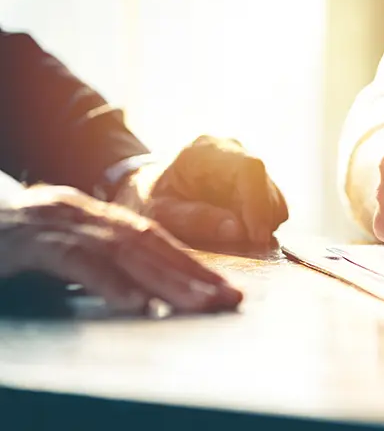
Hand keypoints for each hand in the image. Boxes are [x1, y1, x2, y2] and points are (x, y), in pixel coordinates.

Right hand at [0, 186, 241, 313]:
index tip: (226, 289)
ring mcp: (59, 223)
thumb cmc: (14, 240)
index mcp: (96, 214)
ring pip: (124, 252)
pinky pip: (78, 263)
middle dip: (193, 274)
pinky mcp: (32, 243)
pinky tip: (139, 304)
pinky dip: (112, 283)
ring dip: (166, 281)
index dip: (194, 264)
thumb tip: (147, 286)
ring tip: (198, 304)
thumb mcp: (62, 244)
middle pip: (150, 244)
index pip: (156, 239)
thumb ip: (102, 259)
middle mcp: (84, 213)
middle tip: (227, 299)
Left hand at [117, 136, 287, 244]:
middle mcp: (233, 151)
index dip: (259, 203)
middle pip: (266, 186)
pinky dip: (261, 225)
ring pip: (274, 199)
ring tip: (232, 240)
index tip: (257, 238)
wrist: (143, 190)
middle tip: (244, 248)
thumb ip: (193, 220)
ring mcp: (246, 165)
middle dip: (259, 221)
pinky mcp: (254, 183)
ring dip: (261, 225)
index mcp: (206, 151)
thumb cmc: (146, 200)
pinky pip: (273, 207)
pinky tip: (235, 232)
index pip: (250, 169)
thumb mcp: (157, 213)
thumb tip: (238, 230)